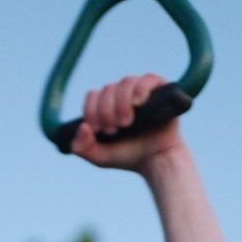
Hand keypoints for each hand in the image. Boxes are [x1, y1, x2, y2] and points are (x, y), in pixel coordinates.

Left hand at [70, 73, 184, 175]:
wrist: (155, 162)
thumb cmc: (128, 157)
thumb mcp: (99, 157)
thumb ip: (81, 147)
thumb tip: (83, 126)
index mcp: (107, 105)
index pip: (93, 95)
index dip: (92, 110)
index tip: (99, 129)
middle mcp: (123, 94)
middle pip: (108, 88)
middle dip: (106, 111)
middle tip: (114, 130)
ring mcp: (141, 91)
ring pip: (125, 83)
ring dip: (122, 103)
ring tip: (127, 123)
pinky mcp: (160, 90)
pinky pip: (147, 79)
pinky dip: (140, 89)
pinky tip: (138, 103)